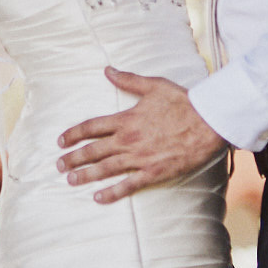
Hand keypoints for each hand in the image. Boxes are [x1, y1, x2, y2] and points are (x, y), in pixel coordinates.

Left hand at [55, 70, 226, 201]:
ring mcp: (139, 158)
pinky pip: (128, 185)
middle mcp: (128, 139)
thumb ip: (128, 80)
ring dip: (85, 175)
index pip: (91, 127)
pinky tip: (97, 197)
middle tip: (59, 165)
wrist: (208, 122)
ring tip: (70, 180)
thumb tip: (107, 70)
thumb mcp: (154, 86)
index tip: (60, 141)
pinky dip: (112, 192)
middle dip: (73, 158)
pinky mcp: (153, 172)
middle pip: (93, 150)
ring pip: (105, 169)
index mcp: (126, 119)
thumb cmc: (183, 102)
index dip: (73, 134)